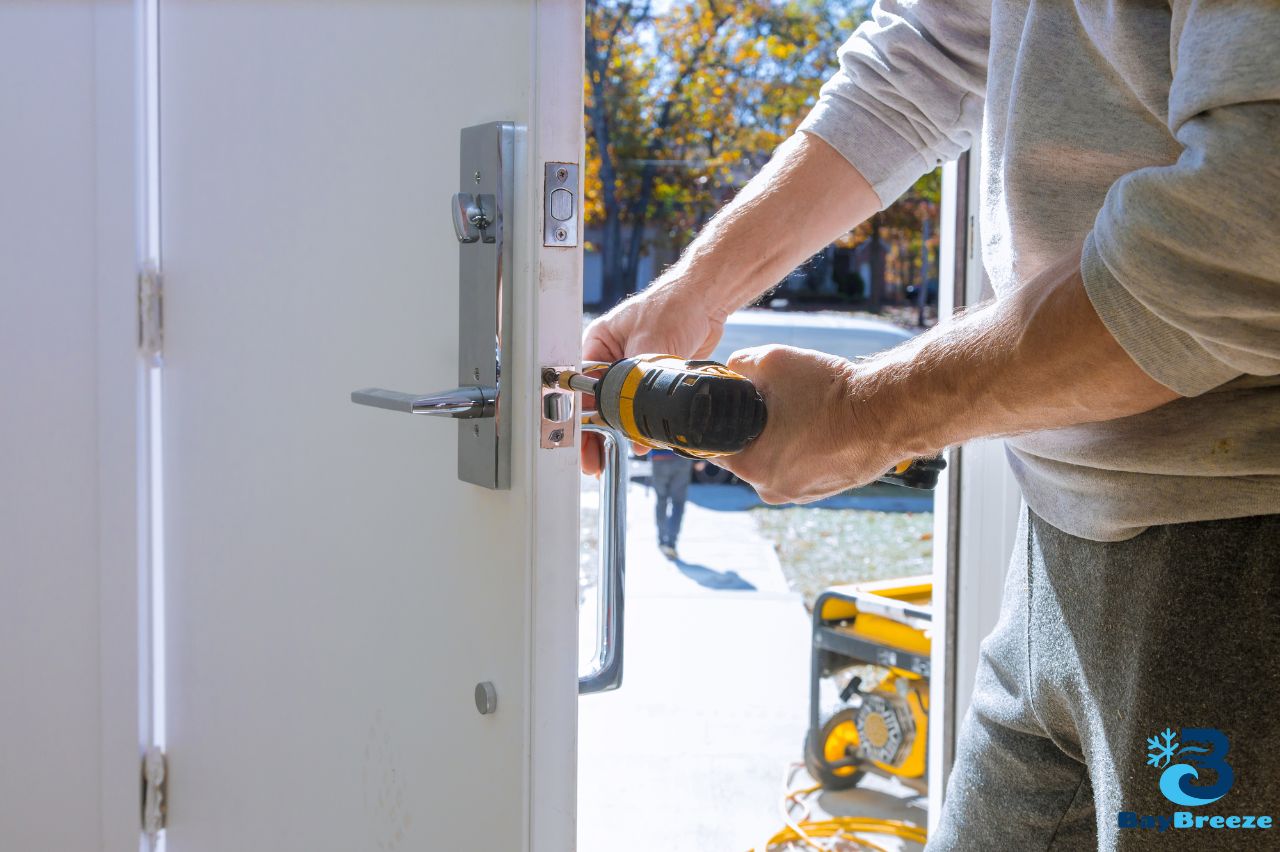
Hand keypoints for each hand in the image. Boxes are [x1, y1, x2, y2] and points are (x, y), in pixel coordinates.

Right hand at [580, 281, 726, 473]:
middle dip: (595, 433)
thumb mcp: (650, 345)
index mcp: (597, 345)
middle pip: (596, 404)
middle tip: (595, 461)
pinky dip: (641, 423)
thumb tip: (637, 426)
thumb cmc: (674, 305)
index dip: (577, 418)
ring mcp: (631, 370)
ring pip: (619, 409)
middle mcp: (610, 359)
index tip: (578, 442)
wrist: (707, 301)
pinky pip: (641, 407)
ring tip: (614, 456)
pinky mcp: (652, 380)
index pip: (579, 387)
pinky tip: (642, 439)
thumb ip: (642, 387)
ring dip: (619, 431)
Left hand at [717, 345, 903, 503]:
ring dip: (783, 437)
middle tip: (778, 401)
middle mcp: (773, 489)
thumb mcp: (773, 362)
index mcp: (752, 467)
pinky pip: (802, 466)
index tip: (735, 403)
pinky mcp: (825, 490)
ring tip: (806, 412)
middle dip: (756, 427)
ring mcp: (801, 494)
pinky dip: (806, 447)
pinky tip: (820, 426)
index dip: (720, 420)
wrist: (888, 413)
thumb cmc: (831, 392)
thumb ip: (739, 365)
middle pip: (747, 453)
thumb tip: (730, 370)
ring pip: (776, 460)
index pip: (715, 445)